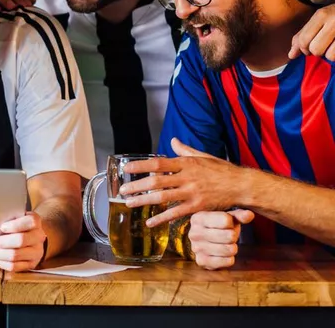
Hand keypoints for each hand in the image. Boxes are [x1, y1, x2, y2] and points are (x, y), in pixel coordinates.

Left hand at [0, 212, 45, 271]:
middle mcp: (38, 237)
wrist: (31, 238)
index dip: (14, 225)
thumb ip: (8, 217)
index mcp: (35, 221)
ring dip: (0, 254)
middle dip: (3, 242)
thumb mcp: (16, 217)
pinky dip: (3, 263)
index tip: (2, 227)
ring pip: (15, 255)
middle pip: (21, 240)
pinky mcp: (31, 264)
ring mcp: (36, 252)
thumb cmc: (18, 225)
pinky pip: (14, 266)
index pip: (29, 222)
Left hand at [117, 138, 241, 226]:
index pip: (158, 164)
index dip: (141, 165)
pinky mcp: (197, 206)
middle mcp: (186, 177)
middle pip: (156, 182)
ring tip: (129, 203)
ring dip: (144, 201)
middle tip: (122, 190)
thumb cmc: (222, 170)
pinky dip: (162, 218)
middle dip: (137, 186)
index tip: (127, 168)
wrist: (242, 185)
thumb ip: (185, 150)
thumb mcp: (203, 156)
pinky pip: (176, 213)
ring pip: (163, 198)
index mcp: (186, 163)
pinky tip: (150, 222)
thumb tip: (173, 140)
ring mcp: (191, 193)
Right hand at [189, 209, 253, 269]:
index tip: (227, 224)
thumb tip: (249, 215)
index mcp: (198, 218)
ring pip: (229, 249)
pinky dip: (230, 259)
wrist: (204, 242)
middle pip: (229, 236)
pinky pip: (228, 261)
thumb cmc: (218, 227)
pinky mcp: (202, 262)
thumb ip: (238, 215)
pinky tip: (223, 254)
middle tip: (228, 236)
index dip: (232, 223)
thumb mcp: (227, 217)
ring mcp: (196, 248)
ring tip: (225, 244)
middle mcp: (194, 233)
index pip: (226, 220)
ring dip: (232, 248)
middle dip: (233, 236)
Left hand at [289, 4, 334, 60]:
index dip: (303, 49)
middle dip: (317, 52)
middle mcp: (334, 21)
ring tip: (334, 45)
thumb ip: (303, 35)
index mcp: (322, 14)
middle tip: (324, 45)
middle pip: (315, 49)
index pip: (303, 40)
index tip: (309, 47)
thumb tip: (291, 55)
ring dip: (330, 54)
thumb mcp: (319, 19)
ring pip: (330, 56)